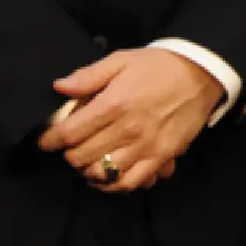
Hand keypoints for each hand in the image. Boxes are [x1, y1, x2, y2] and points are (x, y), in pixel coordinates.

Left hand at [35, 49, 221, 192]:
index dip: (51, 140)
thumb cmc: (157, 65)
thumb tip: (59, 87)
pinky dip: (114, 185)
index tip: (45, 141)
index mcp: (114, 103)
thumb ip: (89, 76)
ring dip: (88, 170)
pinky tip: (107, 177)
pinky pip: (131, 182)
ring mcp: (145, 146)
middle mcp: (127, 129)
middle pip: (82, 156)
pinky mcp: (161, 157)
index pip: (70, 133)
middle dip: (69, 154)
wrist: (200, 73)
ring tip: (87, 161)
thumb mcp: (121, 60)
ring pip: (103, 174)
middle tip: (70, 147)